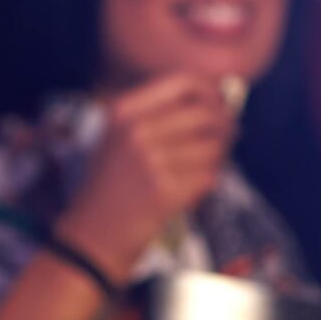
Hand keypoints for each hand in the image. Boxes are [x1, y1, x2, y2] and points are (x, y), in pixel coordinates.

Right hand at [51, 74, 239, 281]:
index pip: (183, 81)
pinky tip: (196, 187)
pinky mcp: (165, 191)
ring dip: (220, 155)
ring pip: (213, 145)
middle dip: (225, 124)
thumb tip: (216, 102)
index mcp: (122, 112)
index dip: (211, 90)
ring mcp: (151, 161)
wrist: (91, 238)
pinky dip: (210, 181)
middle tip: (229, 135)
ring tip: (208, 164)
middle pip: (206, 112)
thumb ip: (159, 117)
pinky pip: (209, 175)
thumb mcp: (118, 140)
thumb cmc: (110, 189)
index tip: (220, 102)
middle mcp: (136, 131)